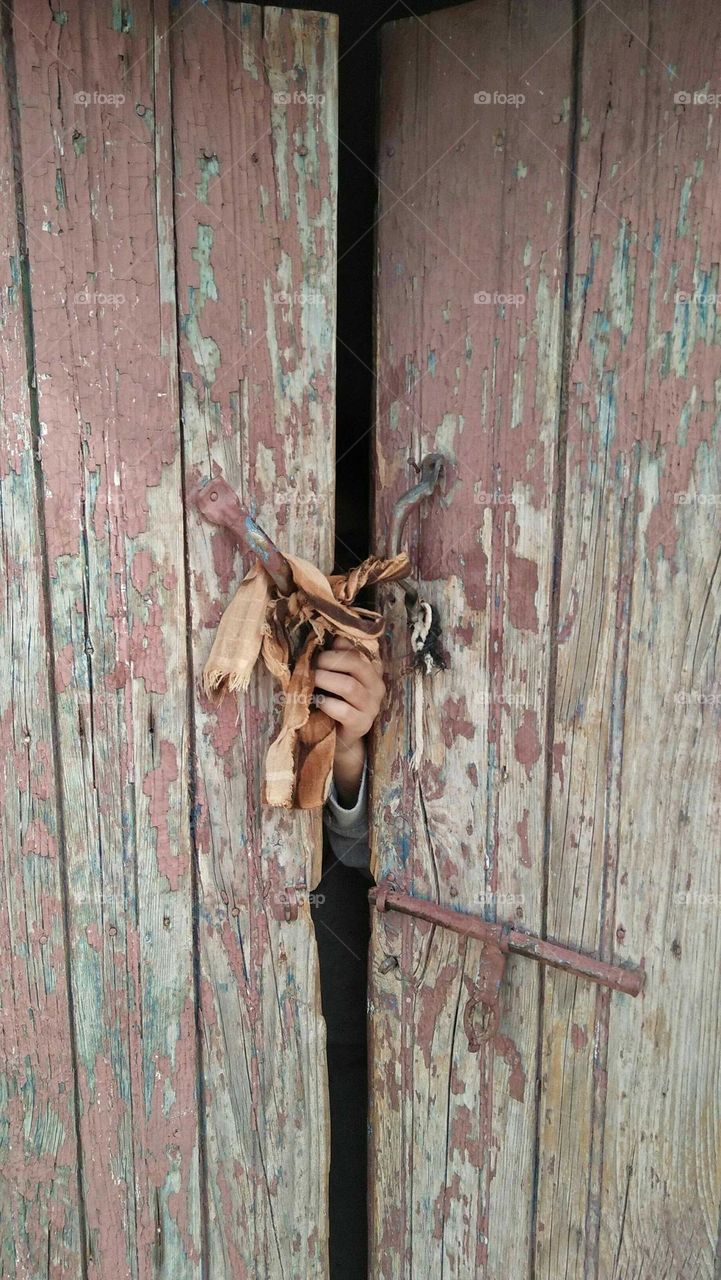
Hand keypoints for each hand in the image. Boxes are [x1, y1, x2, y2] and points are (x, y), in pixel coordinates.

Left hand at [314, 635, 385, 805]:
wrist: (338, 737)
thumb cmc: (335, 700)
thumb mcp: (336, 677)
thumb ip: (338, 658)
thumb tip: (338, 637)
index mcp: (373, 670)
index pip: (359, 650)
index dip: (339, 648)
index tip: (320, 649)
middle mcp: (377, 686)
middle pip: (356, 664)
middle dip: (330, 660)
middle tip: (313, 664)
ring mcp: (371, 707)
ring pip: (349, 686)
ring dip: (326, 680)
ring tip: (311, 680)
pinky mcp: (361, 724)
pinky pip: (344, 710)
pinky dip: (326, 703)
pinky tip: (317, 702)